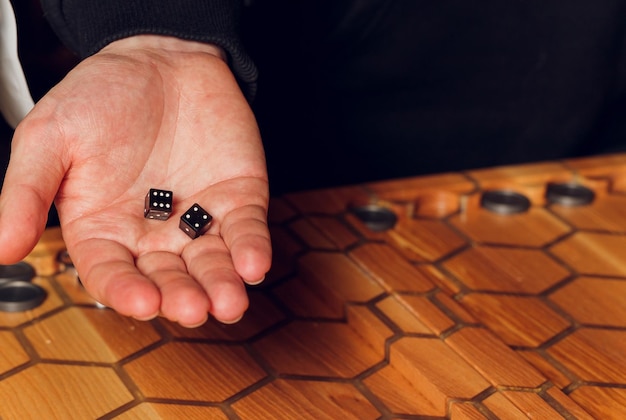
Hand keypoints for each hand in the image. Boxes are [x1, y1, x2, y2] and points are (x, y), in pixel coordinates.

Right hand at [0, 35, 270, 325]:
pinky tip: (254, 265)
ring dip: (222, 285)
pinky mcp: (238, 200)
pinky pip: (246, 231)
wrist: (160, 58)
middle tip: (193, 309)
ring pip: (212, 263)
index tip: (141, 302)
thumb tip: (2, 250)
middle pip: (168, 279)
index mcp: (104, 229)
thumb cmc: (99, 97)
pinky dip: (252, 249)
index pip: (113, 274)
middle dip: (181, 296)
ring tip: (229, 302)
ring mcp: (199, 219)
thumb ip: (26, 192)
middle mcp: (153, 234)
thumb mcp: (50, 137)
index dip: (125, 292)